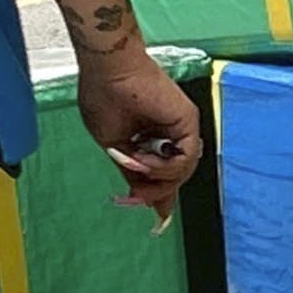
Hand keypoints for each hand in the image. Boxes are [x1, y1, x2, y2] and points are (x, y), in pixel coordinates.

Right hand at [74, 37, 206, 214]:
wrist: (108, 72)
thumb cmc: (104, 99)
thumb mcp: (114, 147)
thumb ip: (133, 172)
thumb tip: (140, 198)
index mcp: (152, 138)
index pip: (166, 173)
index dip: (162, 196)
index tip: (158, 220)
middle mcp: (171, 134)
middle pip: (174, 177)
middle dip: (155, 192)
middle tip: (135, 196)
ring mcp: (181, 129)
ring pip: (181, 173)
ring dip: (155, 178)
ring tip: (134, 165)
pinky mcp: (188, 122)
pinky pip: (184, 160)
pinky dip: (163, 167)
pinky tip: (143, 158)